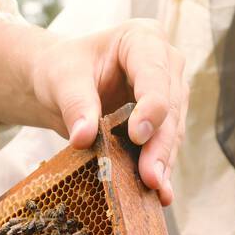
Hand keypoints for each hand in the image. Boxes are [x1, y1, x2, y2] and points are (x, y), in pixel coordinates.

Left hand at [0, 18, 187, 203]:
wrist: (62, 86)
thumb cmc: (63, 71)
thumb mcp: (62, 79)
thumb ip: (75, 103)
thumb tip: (83, 137)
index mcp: (143, 39)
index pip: (154, 72)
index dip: (151, 105)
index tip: (139, 135)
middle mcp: (166, 64)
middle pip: (170, 107)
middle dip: (160, 144)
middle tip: (151, 176)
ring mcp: (169, 94)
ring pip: (172, 131)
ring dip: (164, 162)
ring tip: (156, 191)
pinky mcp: (164, 122)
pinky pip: (165, 147)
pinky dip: (160, 170)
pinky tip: (160, 195)